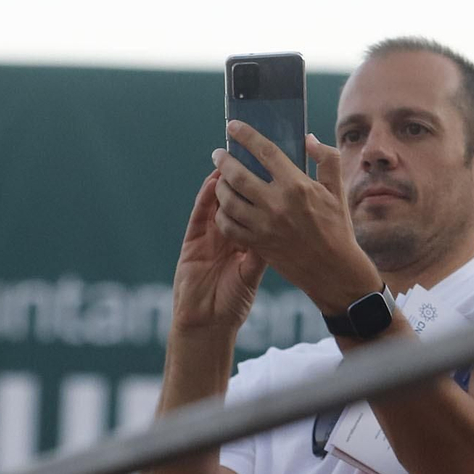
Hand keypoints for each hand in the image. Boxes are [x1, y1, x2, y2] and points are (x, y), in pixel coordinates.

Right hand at [171, 171, 266, 334]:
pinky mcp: (192, 239)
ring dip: (226, 180)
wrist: (207, 322)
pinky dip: (207, 197)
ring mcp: (209, 235)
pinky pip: (201, 213)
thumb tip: (281, 226)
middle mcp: (227, 234)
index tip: (275, 168)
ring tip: (236, 157)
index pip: (256, 207)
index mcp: (244, 241)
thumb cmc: (232, 303)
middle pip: (238, 198)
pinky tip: (215, 181)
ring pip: (219, 201)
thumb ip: (263, 251)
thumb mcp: (253, 275)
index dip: (263, 189)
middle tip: (254, 152)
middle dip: (245, 176)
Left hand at [212, 125, 383, 314]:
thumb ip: (326, 159)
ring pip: (228, 200)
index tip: (233, 126)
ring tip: (220, 180)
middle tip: (219, 154)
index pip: (265, 151)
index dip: (246, 135)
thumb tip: (308, 139)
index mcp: (297, 185)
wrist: (334, 271)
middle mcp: (277, 204)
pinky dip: (223, 215)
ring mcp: (265, 226)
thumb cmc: (338, 228)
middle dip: (223, 161)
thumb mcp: (337, 190)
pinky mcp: (258, 244)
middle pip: (238, 175)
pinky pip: (229, 226)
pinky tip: (225, 208)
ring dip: (220, 187)